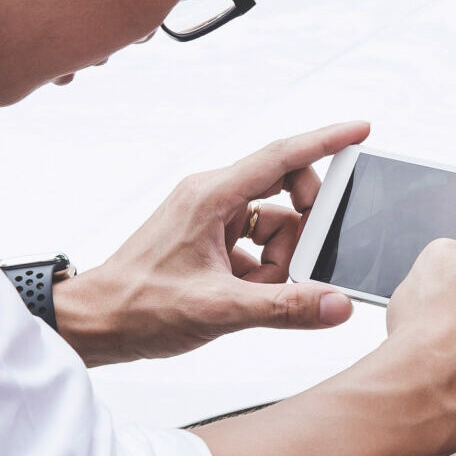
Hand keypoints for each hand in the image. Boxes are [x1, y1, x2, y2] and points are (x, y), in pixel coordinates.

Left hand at [51, 121, 369, 364]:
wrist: (96, 323)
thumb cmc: (139, 307)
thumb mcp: (220, 310)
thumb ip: (285, 308)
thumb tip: (335, 304)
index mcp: (212, 196)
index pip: (281, 156)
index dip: (326, 141)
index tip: (360, 132)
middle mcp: (211, 197)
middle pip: (284, 192)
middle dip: (301, 231)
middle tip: (302, 266)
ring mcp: (209, 218)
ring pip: (272, 224)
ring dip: (278, 260)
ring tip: (256, 293)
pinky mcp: (208, 239)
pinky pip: (255, 244)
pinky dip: (262, 271)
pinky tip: (246, 297)